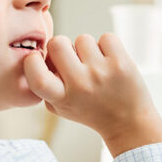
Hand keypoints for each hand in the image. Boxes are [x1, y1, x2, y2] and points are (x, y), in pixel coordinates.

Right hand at [24, 33, 161, 156]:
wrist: (129, 122)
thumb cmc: (91, 110)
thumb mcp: (61, 107)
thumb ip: (45, 86)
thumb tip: (38, 55)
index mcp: (61, 98)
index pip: (36, 75)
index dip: (32, 61)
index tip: (38, 59)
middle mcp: (80, 85)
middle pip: (57, 43)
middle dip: (62, 46)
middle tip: (72, 59)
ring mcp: (101, 72)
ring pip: (82, 39)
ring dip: (87, 49)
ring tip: (96, 66)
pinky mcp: (121, 62)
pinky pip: (106, 38)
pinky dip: (107, 47)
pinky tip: (110, 63)